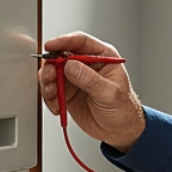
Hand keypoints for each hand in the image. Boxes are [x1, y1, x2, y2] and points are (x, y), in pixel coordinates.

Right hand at [38, 31, 145, 151]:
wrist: (119, 130)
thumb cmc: (123, 109)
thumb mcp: (110, 93)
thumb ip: (90, 79)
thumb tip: (70, 65)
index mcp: (102, 57)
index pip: (80, 41)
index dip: (63, 41)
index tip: (50, 47)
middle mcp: (86, 64)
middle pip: (60, 55)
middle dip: (51, 67)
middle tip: (50, 79)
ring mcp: (75, 78)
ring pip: (52, 72)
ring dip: (48, 84)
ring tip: (54, 96)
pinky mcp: (66, 91)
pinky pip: (50, 89)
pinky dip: (49, 98)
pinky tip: (57, 106)